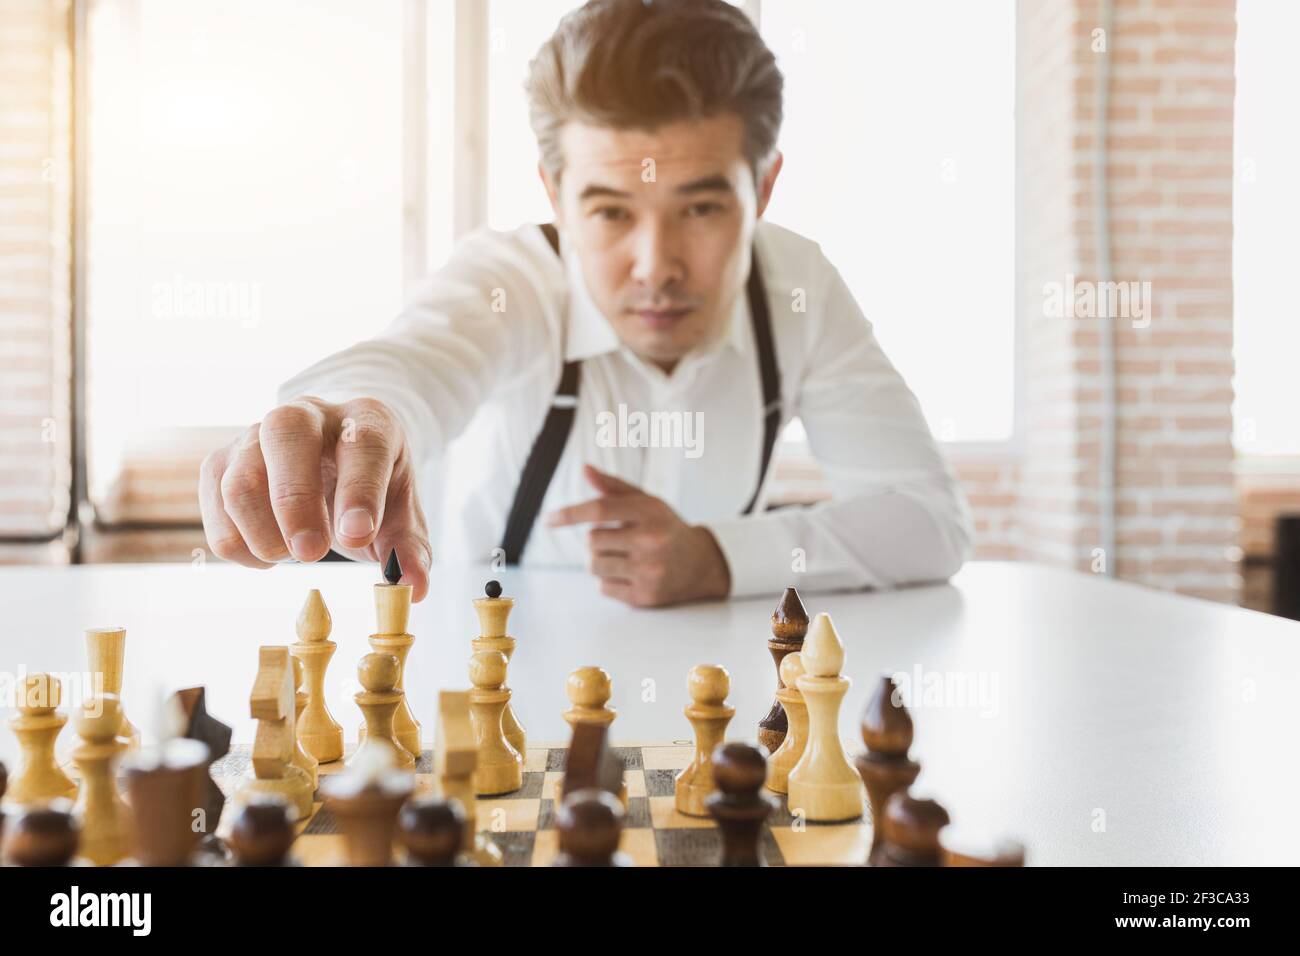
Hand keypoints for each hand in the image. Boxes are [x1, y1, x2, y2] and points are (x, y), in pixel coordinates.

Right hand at [199, 396, 431, 600]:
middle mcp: (308, 415)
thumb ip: (408, 549)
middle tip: (311, 554)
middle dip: (294, 500)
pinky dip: (237, 543)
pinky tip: (269, 554)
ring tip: (294, 557)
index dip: (359, 490)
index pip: (362, 443)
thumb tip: (414, 589)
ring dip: (263, 531)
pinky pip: (214, 503)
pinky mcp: (222, 461)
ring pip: (239, 475)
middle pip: (285, 434)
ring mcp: (256, 434)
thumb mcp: (401, 513)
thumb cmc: (371, 487)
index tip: (358, 534)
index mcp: (365, 420)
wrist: (334, 455)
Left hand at [546, 464, 730, 606]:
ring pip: (594, 566)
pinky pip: (603, 588)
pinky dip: (609, 581)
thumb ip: (613, 487)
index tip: (549, 520)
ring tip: (623, 557)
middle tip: (617, 539)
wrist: (702, 564)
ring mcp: (649, 571)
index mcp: (650, 511)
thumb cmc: (666, 527)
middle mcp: (651, 541)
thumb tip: (584, 469)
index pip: (599, 510)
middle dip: (596, 540)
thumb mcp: (646, 502)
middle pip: (591, 540)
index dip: (569, 514)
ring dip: (600, 561)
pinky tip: (630, 574)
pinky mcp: (645, 596)